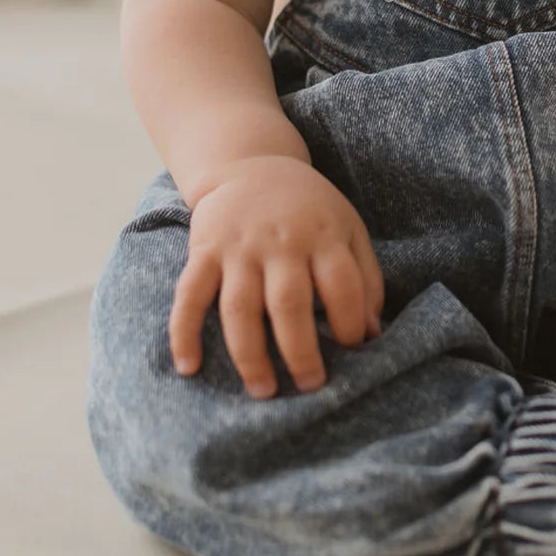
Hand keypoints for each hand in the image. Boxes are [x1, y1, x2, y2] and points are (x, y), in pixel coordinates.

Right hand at [169, 154, 385, 399]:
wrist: (251, 165)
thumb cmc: (309, 209)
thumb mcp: (348, 229)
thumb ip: (365, 278)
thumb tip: (371, 335)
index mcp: (324, 235)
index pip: (343, 285)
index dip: (351, 322)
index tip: (352, 349)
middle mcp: (281, 242)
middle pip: (289, 304)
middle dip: (301, 352)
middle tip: (311, 386)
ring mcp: (239, 248)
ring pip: (240, 308)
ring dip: (250, 355)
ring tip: (264, 390)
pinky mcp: (204, 251)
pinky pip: (188, 295)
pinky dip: (184, 332)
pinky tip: (190, 367)